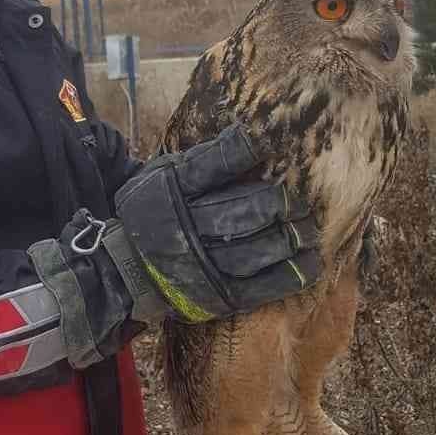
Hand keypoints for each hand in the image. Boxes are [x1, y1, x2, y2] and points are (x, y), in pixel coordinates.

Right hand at [115, 123, 320, 320]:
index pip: (212, 167)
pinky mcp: (216, 296)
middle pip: (242, 212)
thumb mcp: (162, 176)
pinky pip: (259, 288)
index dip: (243, 151)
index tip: (268, 142)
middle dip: (279, 205)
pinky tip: (310, 263)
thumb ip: (200, 161)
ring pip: (255, 250)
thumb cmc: (155, 211)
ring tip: (309, 231)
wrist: (125, 266)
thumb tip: (250, 138)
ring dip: (290, 240)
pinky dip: (290, 276)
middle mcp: (186, 229)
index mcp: (173, 192)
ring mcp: (201, 267)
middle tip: (299, 204)